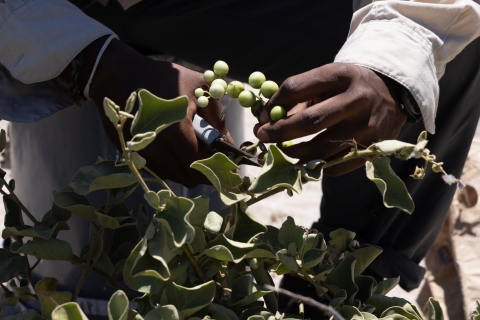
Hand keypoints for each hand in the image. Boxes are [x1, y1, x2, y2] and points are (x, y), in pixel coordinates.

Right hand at [81, 38, 232, 186]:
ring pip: (173, 176)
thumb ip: (218, 119)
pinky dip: (170, 165)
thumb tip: (230, 145)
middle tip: (212, 161)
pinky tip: (175, 150)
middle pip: (188, 177)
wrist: (119, 74)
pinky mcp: (131, 154)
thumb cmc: (163, 77)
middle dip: (203, 172)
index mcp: (176, 134)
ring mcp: (142, 154)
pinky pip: (157, 170)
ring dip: (186, 170)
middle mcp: (158, 149)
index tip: (225, 166)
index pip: (201, 166)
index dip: (216, 168)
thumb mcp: (199, 89)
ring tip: (194, 153)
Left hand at [254, 63, 406, 175]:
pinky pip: (335, 165)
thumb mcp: (327, 80)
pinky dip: (316, 165)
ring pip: (320, 149)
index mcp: (341, 75)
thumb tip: (265, 120)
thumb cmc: (348, 86)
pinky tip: (308, 159)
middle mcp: (357, 100)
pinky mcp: (373, 148)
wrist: (392, 92)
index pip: (297, 88)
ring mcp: (367, 127)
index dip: (274, 104)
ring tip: (282, 151)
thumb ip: (298, 97)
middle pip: (309, 121)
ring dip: (294, 154)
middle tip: (262, 137)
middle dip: (279, 132)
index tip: (261, 116)